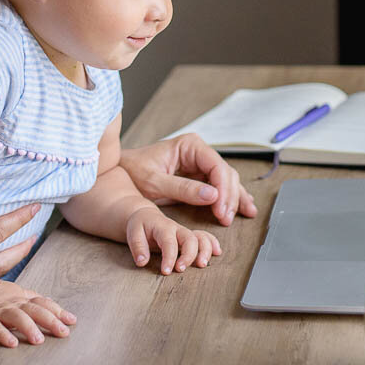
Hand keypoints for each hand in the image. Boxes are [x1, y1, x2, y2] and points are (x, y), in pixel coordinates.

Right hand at [0, 278, 76, 347]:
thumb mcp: (17, 293)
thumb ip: (34, 300)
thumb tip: (54, 306)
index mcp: (22, 299)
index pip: (43, 303)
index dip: (58, 311)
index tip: (72, 321)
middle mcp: (14, 304)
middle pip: (35, 310)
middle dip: (50, 321)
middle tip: (63, 333)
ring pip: (17, 318)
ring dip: (29, 328)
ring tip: (39, 341)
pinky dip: (4, 335)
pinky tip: (12, 344)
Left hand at [119, 133, 256, 225]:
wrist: (121, 173)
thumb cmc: (133, 173)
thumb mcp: (155, 183)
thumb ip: (183, 189)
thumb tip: (212, 195)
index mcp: (189, 145)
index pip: (216, 166)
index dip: (223, 189)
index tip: (221, 210)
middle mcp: (198, 151)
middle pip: (225, 173)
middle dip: (229, 196)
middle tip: (226, 218)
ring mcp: (200, 163)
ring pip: (227, 180)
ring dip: (234, 198)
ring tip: (244, 214)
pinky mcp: (199, 176)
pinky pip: (220, 186)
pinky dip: (231, 197)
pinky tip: (244, 207)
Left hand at [125, 207, 222, 274]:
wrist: (145, 216)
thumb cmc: (139, 226)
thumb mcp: (133, 233)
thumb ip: (138, 247)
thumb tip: (142, 262)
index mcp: (162, 227)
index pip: (168, 242)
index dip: (169, 257)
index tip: (166, 272)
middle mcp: (176, 228)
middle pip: (189, 239)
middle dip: (188, 255)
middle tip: (181, 270)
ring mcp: (184, 232)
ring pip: (200, 237)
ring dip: (204, 251)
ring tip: (202, 265)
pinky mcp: (189, 236)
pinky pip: (205, 236)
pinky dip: (212, 243)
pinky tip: (217, 252)